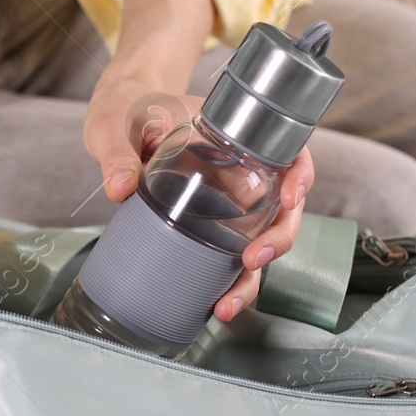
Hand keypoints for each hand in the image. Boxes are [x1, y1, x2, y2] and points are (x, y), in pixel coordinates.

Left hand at [82, 0, 315, 322]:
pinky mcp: (204, 224)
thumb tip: (120, 188)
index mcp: (234, 136)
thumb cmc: (125, 109)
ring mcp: (225, 201)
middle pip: (281, 208)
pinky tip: (213, 304)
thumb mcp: (116, 124)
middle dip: (277, 240)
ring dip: (250, 278)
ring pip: (257, 241)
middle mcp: (239, 172)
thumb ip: (117, 152)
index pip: (287, 152)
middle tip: (253, 260)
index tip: (291, 194)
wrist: (115, 120)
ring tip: (225, 305)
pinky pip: (226, 255)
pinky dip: (226, 282)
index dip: (300, 174)